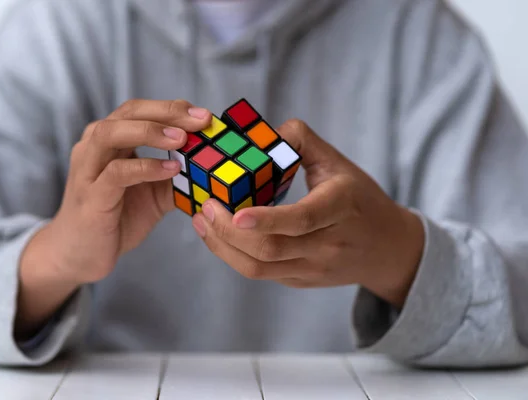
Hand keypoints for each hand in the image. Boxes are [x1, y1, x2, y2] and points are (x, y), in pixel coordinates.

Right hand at [36, 99, 211, 283]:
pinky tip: (170, 169)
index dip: (172, 108)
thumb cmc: (116, 219)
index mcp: (110, 140)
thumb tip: (211, 162)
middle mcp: (94, 147)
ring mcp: (88, 169)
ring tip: (182, 139)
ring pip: (112, 133)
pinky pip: (116, 173)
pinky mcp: (90, 196)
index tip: (204, 115)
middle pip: (128, 113)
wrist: (80, 255)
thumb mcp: (154, 193)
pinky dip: (145, 167)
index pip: (140, 110)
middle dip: (167, 112)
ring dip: (150, 131)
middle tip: (199, 120)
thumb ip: (176, 175)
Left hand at [192, 119, 424, 307]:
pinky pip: (261, 274)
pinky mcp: (301, 281)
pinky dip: (234, 255)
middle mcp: (328, 245)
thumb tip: (261, 131)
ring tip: (203, 221)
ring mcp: (314, 269)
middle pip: (271, 249)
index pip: (302, 220)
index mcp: (340, 208)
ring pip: (259, 269)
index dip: (267, 220)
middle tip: (206, 208)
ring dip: (223, 247)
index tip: (236, 213)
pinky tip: (220, 235)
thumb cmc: (361, 199)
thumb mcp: (340, 164)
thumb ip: (302, 141)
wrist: (389, 249)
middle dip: (228, 232)